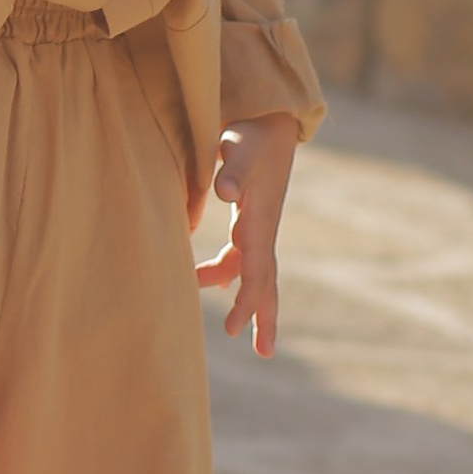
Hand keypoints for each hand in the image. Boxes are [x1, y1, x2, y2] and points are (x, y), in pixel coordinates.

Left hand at [196, 113, 298, 356]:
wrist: (267, 120)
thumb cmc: (250, 135)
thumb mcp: (238, 150)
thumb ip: (231, 170)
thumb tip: (225, 190)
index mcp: (259, 221)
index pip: (257, 271)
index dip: (247, 301)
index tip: (232, 328)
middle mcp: (262, 230)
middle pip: (266, 283)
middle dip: (265, 317)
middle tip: (265, 353)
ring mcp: (258, 226)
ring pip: (254, 274)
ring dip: (245, 301)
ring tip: (229, 329)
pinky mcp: (249, 219)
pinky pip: (240, 257)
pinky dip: (225, 272)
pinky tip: (205, 279)